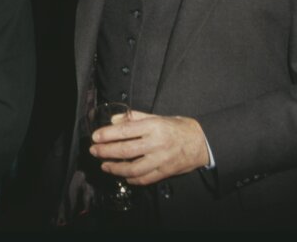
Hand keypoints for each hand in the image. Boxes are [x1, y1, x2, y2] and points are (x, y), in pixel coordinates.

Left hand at [89, 110, 208, 184]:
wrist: (202, 142)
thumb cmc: (178, 127)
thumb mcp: (158, 116)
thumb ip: (135, 117)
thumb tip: (114, 120)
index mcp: (153, 126)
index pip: (125, 130)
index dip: (107, 134)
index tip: (95, 137)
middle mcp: (156, 143)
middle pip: (125, 150)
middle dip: (106, 152)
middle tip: (94, 151)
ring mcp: (161, 159)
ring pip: (133, 168)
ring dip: (115, 169)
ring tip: (105, 166)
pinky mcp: (165, 172)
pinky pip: (145, 179)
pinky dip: (132, 179)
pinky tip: (124, 176)